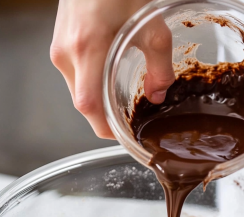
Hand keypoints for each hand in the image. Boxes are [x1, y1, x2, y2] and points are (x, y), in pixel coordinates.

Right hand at [50, 0, 174, 138]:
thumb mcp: (152, 28)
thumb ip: (159, 67)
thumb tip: (158, 95)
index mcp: (88, 48)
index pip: (88, 106)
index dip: (104, 128)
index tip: (121, 135)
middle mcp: (67, 52)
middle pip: (83, 104)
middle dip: (105, 117)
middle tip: (126, 119)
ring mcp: (59, 49)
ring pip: (78, 92)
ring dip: (98, 101)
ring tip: (119, 101)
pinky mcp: (59, 44)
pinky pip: (74, 78)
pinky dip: (91, 86)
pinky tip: (107, 80)